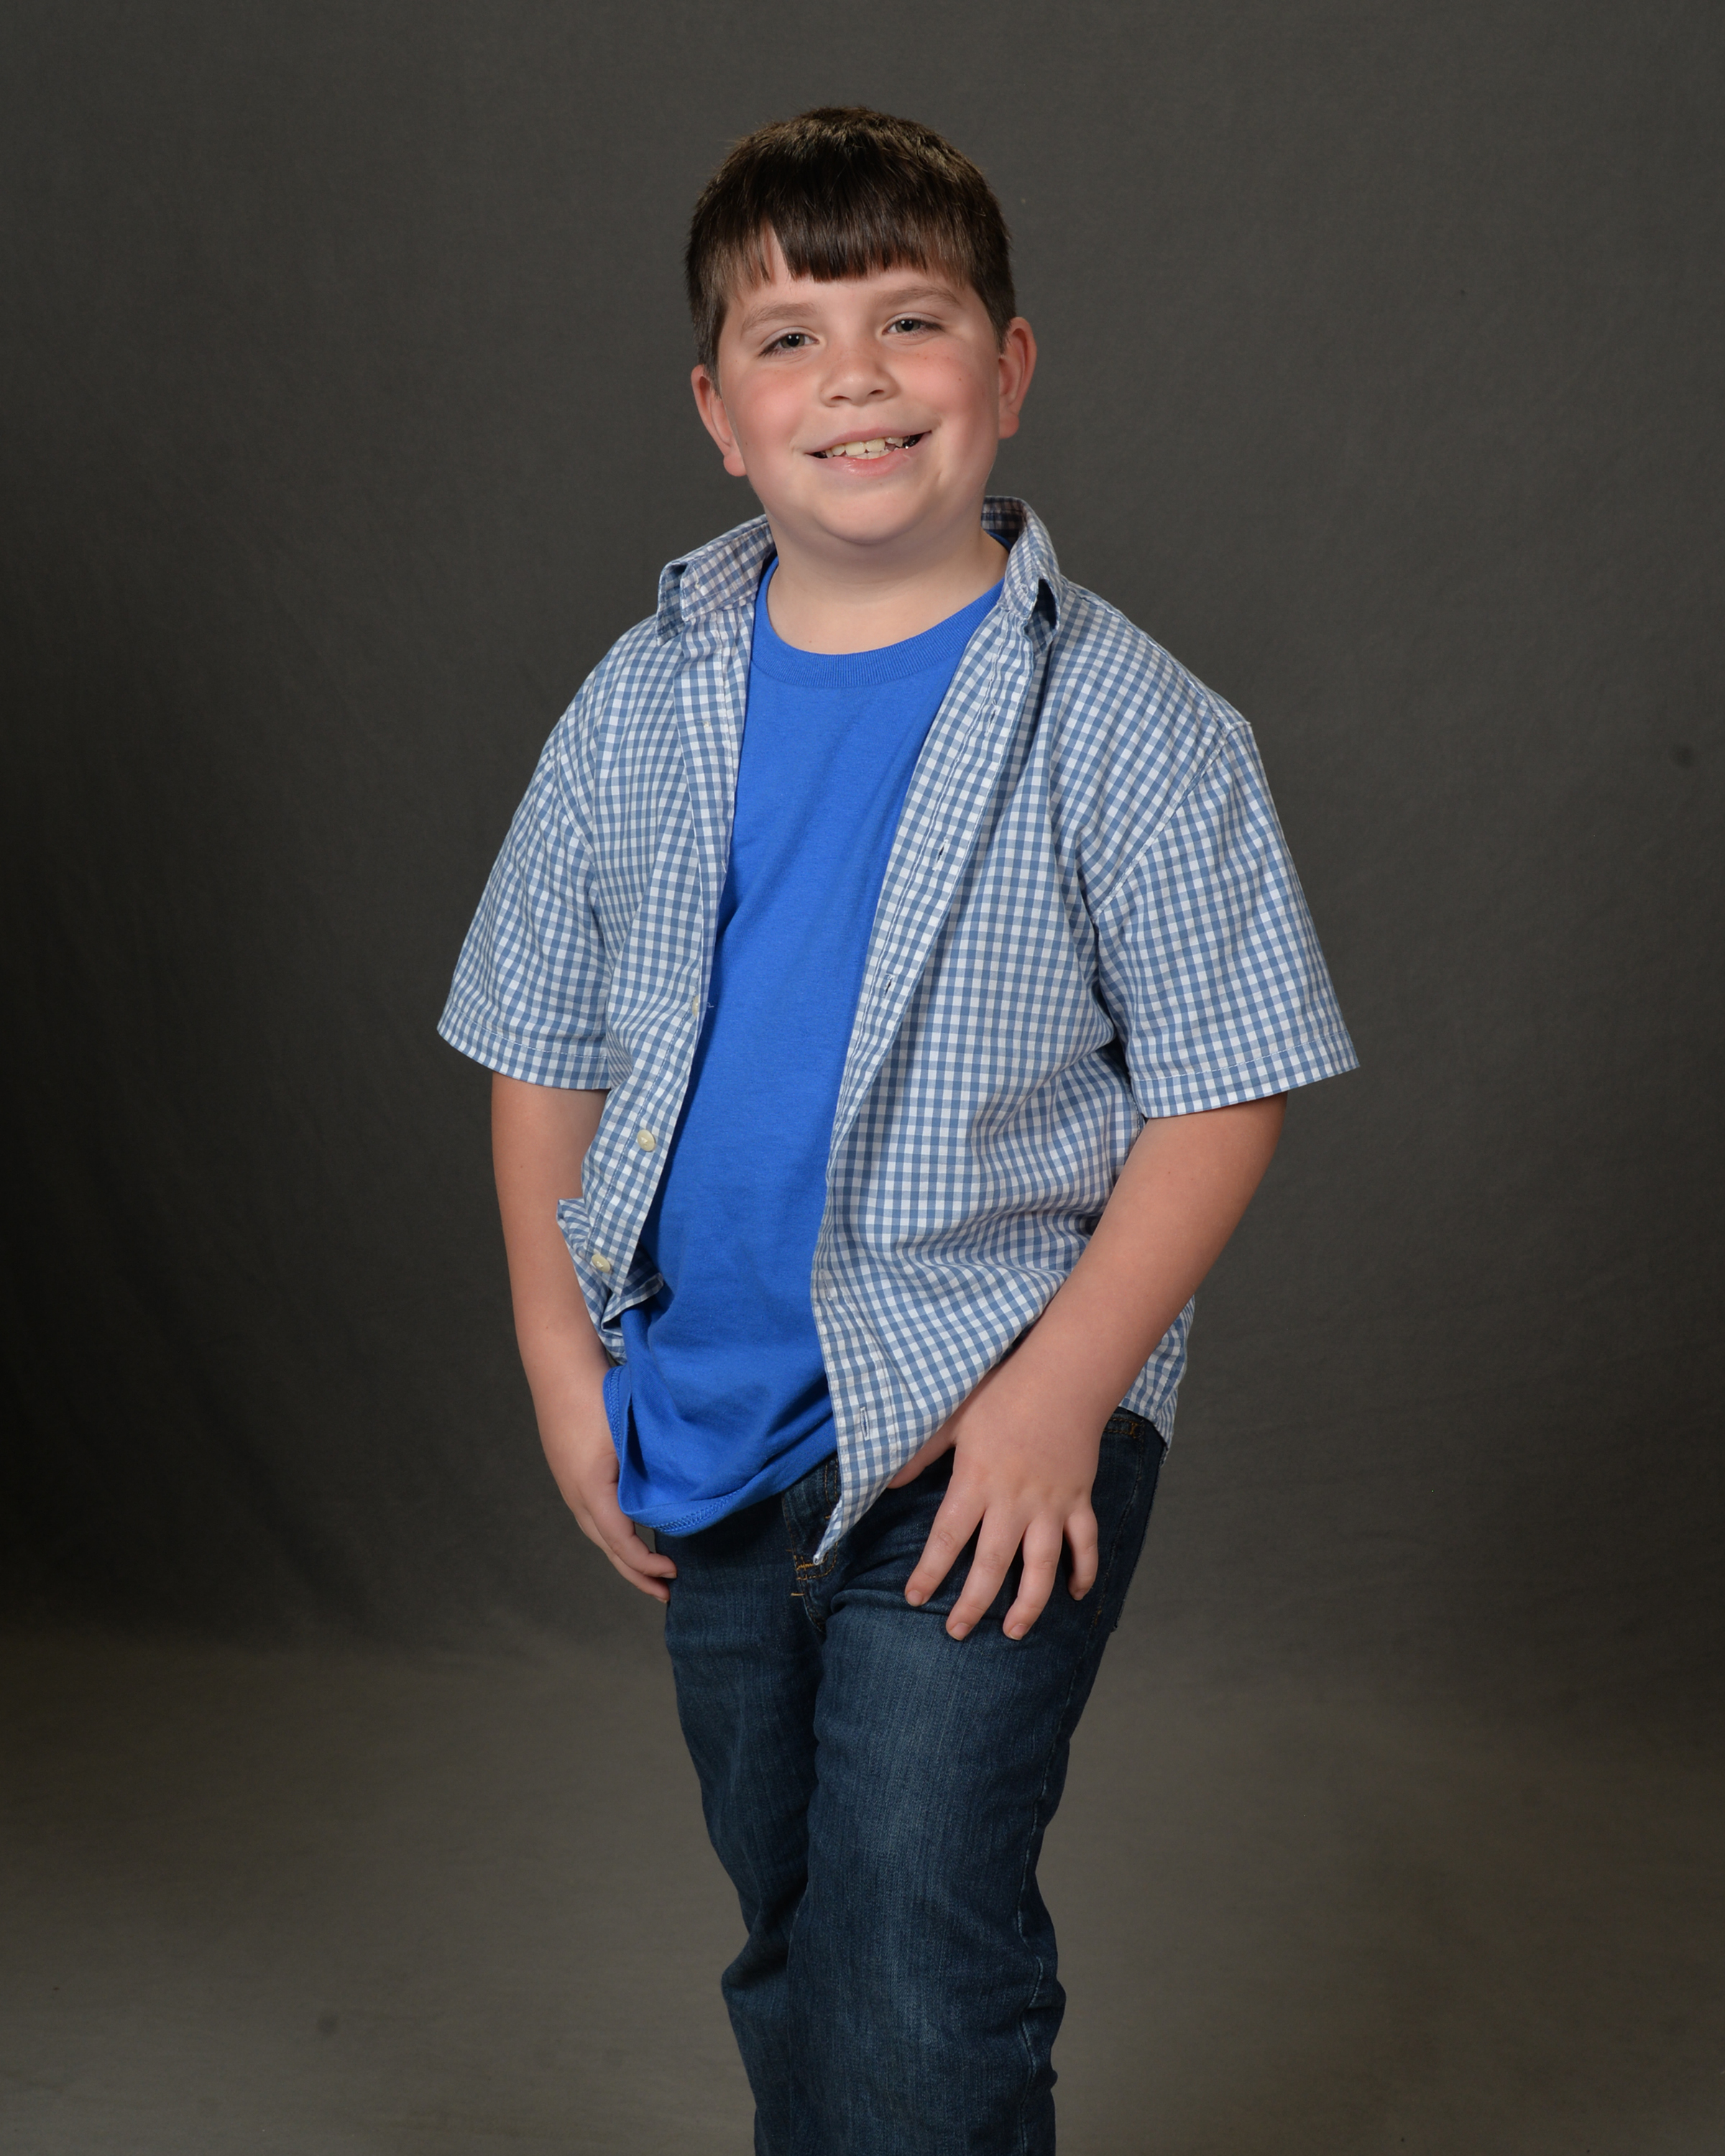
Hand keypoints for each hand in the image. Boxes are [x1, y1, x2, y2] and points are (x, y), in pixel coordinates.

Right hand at [535, 1377, 676, 1603]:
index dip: (646, 1564)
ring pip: (600, 1534)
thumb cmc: (598, 1395)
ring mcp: (571, 1487)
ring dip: (625, 1557)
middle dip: (637, 1574)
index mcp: (590, 1489)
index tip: (674, 1571)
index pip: (620, 1542)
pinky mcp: (573, 1477)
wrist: (561, 1368)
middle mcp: (576, 1495)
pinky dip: (616, 1535)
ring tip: (651, 1573)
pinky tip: (633, 1534)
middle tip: (667, 1592)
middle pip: (608, 1548)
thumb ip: (652, 1468)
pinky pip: (596, 1517)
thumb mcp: (629, 1434)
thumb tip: (683, 1498)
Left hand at [894, 1356, 1101, 1641]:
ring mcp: (1050, 1505)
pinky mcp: (1078, 1501)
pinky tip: (1075, 1595)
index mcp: (976, 1482)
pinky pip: (1084, 1544)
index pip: (948, 1538)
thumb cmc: (1003, 1392)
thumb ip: (921, 1453)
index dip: (929, 1572)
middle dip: (973, 1605)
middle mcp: (1013, 1502)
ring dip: (1028, 1605)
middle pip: (991, 1566)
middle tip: (956, 1632)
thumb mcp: (953, 1417)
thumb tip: (889, 1483)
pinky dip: (1084, 1571)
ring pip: (1041, 1568)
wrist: (1064, 1376)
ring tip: (1013, 1632)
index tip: (914, 1598)